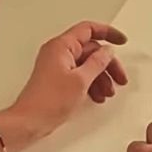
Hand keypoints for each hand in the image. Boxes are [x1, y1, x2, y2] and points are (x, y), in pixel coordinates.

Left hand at [8, 21, 128, 138]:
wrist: (30, 121)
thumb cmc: (49, 100)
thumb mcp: (81, 80)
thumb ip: (97, 62)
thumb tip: (107, 51)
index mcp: (62, 46)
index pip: (88, 30)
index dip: (108, 33)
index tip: (122, 41)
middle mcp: (58, 52)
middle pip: (91, 50)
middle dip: (107, 65)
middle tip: (120, 79)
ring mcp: (57, 66)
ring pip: (87, 65)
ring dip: (101, 78)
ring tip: (108, 93)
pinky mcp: (58, 79)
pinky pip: (79, 75)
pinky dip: (91, 84)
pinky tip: (97, 97)